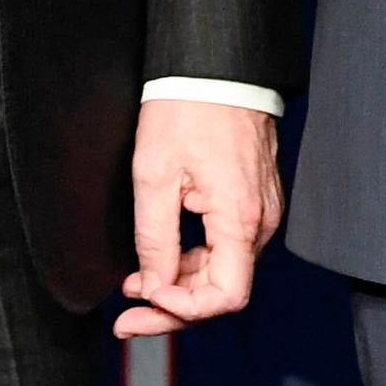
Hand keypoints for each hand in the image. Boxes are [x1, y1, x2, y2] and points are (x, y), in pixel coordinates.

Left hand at [116, 99, 283, 338]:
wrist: (215, 66)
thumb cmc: (187, 110)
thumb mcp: (154, 176)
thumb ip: (154, 240)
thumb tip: (153, 288)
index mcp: (240, 218)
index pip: (226, 298)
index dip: (183, 311)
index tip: (144, 301)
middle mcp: (261, 221)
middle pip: (223, 290)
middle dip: (172, 309)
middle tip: (125, 318)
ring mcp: (261, 210)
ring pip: (223, 271)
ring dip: (180, 286)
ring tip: (134, 285)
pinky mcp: (253, 200)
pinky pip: (226, 246)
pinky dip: (193, 262)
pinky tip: (161, 260)